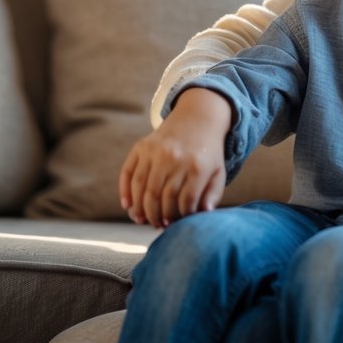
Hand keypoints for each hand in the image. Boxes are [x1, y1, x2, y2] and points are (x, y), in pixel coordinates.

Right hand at [119, 88, 232, 227]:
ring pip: (142, 187)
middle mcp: (175, 158)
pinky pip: (128, 172)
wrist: (198, 118)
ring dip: (140, 208)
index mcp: (197, 167)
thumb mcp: (218, 172)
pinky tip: (127, 205)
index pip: (185, 200)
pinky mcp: (142, 146)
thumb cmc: (208, 152)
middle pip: (160, 196)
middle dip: (157, 216)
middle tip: (157, 225)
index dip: (180, 216)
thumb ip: (213, 194)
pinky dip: (125, 190)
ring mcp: (156, 151)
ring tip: (141, 219)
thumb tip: (203, 214)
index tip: (177, 224)